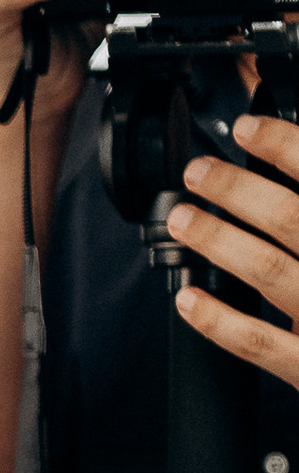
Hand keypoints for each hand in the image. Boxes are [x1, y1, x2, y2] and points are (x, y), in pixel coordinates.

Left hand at [174, 112, 298, 384]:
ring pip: (268, 271)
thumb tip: (292, 155)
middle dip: (237, 189)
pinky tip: (188, 298)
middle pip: (290, 218)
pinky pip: (257, 342)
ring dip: (218, 240)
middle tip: (199, 171)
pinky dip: (216, 320)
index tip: (247, 129)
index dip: (284, 146)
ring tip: (185, 219)